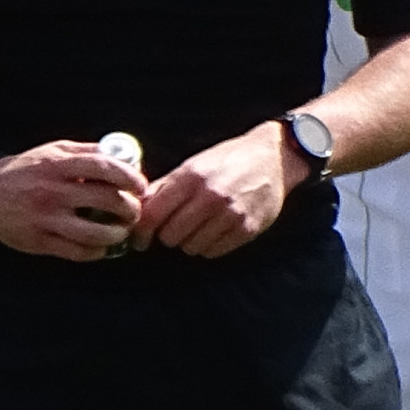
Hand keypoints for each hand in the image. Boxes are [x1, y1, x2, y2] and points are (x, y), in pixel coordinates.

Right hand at [0, 142, 146, 261]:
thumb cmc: (27, 170)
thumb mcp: (53, 152)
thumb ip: (86, 152)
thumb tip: (123, 156)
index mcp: (58, 165)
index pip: (104, 167)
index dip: (129, 177)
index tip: (140, 186)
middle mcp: (53, 191)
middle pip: (106, 201)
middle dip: (129, 208)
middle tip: (134, 211)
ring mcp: (46, 218)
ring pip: (94, 233)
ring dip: (117, 234)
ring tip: (121, 231)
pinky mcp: (40, 241)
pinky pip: (77, 252)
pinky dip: (96, 252)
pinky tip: (101, 247)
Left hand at [140, 122, 294, 258]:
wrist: (273, 157)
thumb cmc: (228, 159)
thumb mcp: (192, 164)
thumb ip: (163, 186)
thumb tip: (136, 206)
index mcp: (191, 177)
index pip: (153, 215)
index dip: (141, 231)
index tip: (140, 239)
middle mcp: (210, 196)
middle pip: (170, 236)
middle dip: (168, 235)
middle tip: (175, 227)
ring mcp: (230, 214)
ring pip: (191, 248)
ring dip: (189, 242)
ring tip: (199, 226)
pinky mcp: (247, 229)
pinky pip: (213, 252)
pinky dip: (209, 246)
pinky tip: (214, 231)